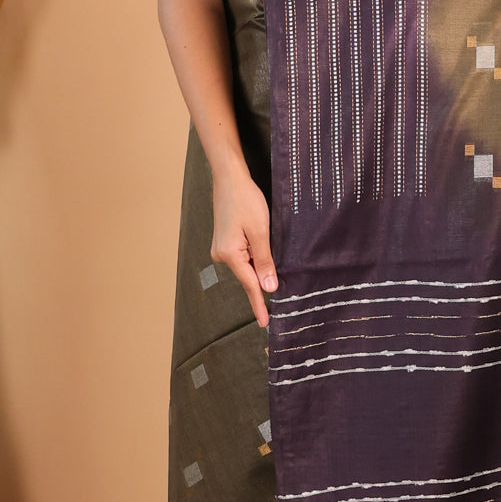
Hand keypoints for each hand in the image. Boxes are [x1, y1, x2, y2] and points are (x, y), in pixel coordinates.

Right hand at [211, 168, 276, 327]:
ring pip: (247, 265)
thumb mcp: (260, 231)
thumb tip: (269, 287)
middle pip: (248, 275)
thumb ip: (265, 261)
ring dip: (260, 263)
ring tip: (266, 243)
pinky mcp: (225, 241)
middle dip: (264, 278)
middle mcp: (221, 255)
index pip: (250, 285)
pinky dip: (255, 256)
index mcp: (229, 254)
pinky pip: (243, 256)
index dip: (259, 304)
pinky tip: (261, 244)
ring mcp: (221, 248)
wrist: (229, 178)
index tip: (265, 323)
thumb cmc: (245, 200)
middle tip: (279, 269)